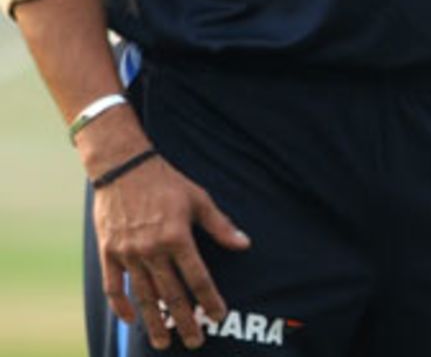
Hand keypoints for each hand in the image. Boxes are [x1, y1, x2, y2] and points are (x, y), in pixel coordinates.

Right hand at [94, 154, 249, 349]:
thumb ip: (220, 225)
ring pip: (144, 296)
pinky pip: (114, 287)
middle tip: (195, 342)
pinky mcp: (109, 253)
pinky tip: (133, 321)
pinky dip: (122, 306)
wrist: (123, 167)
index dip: (210, 299)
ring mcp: (128, 254)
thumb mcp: (199, 198)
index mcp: (177, 237)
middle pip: (171, 294)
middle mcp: (152, 250)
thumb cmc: (167, 182)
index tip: (219, 316)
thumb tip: (244, 244)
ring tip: (163, 343)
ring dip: (155, 322)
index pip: (198, 277)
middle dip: (185, 320)